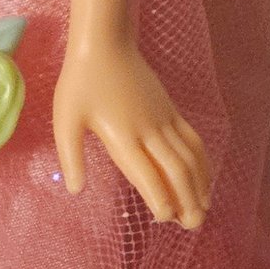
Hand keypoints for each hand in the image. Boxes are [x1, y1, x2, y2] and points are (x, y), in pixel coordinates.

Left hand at [53, 38, 212, 228]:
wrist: (106, 45)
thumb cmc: (80, 84)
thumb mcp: (65, 122)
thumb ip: (71, 157)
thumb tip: (76, 190)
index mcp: (123, 135)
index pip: (146, 172)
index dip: (159, 195)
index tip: (166, 217)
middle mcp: (149, 129)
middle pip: (175, 167)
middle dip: (187, 196)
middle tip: (195, 223)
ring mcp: (163, 117)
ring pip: (188, 153)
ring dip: (199, 180)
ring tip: (205, 204)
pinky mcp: (169, 108)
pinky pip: (190, 136)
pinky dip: (200, 157)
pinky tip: (203, 171)